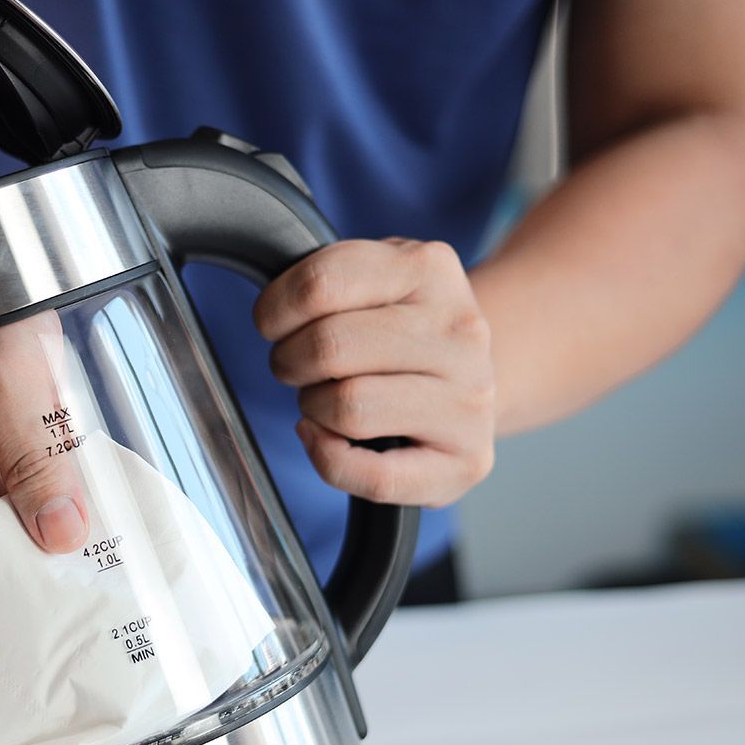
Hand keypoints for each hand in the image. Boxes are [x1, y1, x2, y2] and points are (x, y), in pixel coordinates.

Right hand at [0, 311, 89, 551]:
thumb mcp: (8, 382)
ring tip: (97, 519)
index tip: (70, 580)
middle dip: (43, 543)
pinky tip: (81, 484)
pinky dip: (49, 482)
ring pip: (9, 512)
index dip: (17, 572)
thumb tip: (62, 534)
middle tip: (100, 556)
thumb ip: (36, 463)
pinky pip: (15, 480)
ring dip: (51, 511)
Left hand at [254, 238, 496, 506]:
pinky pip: (374, 476)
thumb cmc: (403, 332)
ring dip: (313, 408)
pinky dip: (330, 460)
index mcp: (428, 268)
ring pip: (348, 407)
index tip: (275, 324)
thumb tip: (274, 315)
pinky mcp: (467, 460)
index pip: (320, 284)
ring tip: (325, 399)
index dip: (275, 310)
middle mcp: (458, 330)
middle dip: (290, 362)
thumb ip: (327, 280)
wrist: (470, 378)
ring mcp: (469, 398)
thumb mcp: (374, 280)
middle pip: (328, 347)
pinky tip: (329, 440)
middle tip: (298, 367)